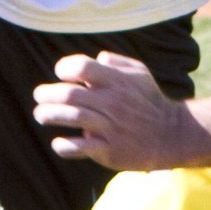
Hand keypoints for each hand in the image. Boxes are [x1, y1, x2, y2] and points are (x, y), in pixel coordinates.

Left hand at [33, 52, 205, 169]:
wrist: (171, 135)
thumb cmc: (151, 101)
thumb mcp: (140, 74)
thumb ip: (117, 63)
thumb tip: (96, 58)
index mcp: (117, 82)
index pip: (83, 67)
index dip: (66, 68)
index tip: (61, 73)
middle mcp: (112, 102)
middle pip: (70, 95)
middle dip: (47, 94)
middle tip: (39, 96)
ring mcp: (110, 127)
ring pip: (71, 118)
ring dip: (49, 115)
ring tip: (41, 115)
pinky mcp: (110, 150)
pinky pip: (81, 147)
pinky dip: (64, 145)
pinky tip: (58, 142)